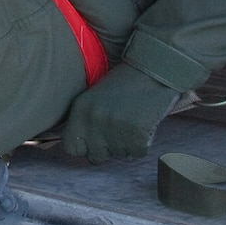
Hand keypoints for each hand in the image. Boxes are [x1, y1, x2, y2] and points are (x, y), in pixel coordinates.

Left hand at [59, 64, 179, 161]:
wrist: (155, 68)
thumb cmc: (125, 84)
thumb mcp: (95, 97)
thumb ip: (85, 121)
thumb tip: (82, 149)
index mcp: (80, 109)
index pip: (70, 148)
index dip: (85, 148)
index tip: (97, 141)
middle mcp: (94, 120)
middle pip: (96, 156)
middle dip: (108, 148)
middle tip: (120, 130)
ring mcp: (114, 127)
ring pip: (119, 155)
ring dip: (127, 144)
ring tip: (133, 121)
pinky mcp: (136, 133)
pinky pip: (138, 152)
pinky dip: (143, 143)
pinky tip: (144, 124)